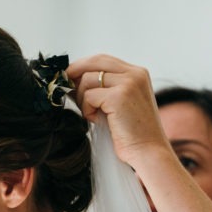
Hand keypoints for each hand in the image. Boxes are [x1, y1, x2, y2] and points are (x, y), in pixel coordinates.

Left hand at [67, 54, 170, 169]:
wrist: (147, 152)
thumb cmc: (131, 133)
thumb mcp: (119, 103)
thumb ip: (104, 88)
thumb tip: (73, 80)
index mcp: (137, 74)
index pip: (103, 59)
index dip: (83, 66)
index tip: (69, 76)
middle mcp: (135, 74)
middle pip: (95, 61)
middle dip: (75, 72)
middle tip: (64, 86)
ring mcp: (128, 83)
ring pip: (88, 79)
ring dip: (83, 99)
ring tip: (92, 114)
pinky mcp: (119, 97)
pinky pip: (89, 96)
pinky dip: (87, 110)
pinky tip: (96, 120)